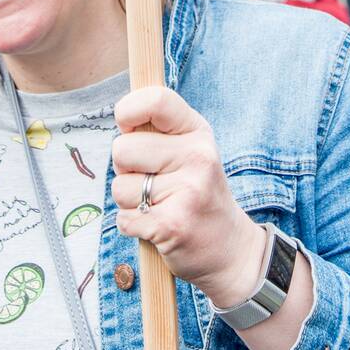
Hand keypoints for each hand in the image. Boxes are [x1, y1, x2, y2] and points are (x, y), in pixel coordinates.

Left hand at [111, 86, 265, 305]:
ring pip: (119, 187)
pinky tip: (157, 227)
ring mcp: (187, 191)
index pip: (157, 99)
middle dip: (126, 169)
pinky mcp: (171, 225)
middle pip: (122, 149)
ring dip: (130, 202)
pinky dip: (132, 226)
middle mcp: (198, 157)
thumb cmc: (197, 194)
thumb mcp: (191, 151)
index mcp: (198, 133)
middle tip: (152, 183)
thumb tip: (122, 115)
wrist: (230, 250)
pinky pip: (123, 218)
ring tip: (159, 206)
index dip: (128, 110)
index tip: (127, 126)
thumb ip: (159, 131)